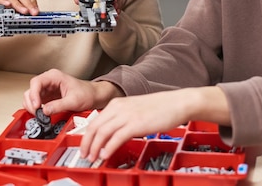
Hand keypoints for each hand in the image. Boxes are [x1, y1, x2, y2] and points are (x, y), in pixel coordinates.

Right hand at [0, 0, 38, 14]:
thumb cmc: (9, 9)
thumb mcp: (20, 9)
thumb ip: (28, 9)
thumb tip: (36, 12)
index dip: (33, 1)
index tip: (36, 11)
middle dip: (28, 4)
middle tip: (32, 12)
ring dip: (18, 4)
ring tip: (24, 11)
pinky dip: (4, 1)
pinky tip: (8, 5)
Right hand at [23, 69, 122, 115]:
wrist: (94, 97)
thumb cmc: (87, 94)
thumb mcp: (74, 101)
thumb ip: (59, 106)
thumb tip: (45, 111)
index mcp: (54, 76)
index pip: (36, 82)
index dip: (33, 95)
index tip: (36, 106)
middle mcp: (48, 81)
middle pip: (31, 90)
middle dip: (31, 103)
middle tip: (37, 114)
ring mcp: (47, 90)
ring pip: (31, 97)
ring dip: (32, 107)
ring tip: (40, 116)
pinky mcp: (47, 98)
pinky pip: (36, 103)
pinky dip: (36, 110)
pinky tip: (42, 115)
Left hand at [79, 87, 230, 161]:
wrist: (177, 103)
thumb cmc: (159, 107)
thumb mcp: (134, 110)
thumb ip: (122, 120)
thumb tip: (112, 136)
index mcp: (116, 104)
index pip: (94, 121)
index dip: (86, 136)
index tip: (85, 146)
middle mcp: (118, 108)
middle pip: (94, 127)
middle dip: (86, 143)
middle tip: (84, 155)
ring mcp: (126, 115)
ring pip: (102, 133)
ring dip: (95, 148)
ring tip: (93, 158)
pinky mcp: (136, 124)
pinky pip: (116, 137)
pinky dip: (108, 147)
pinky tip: (105, 155)